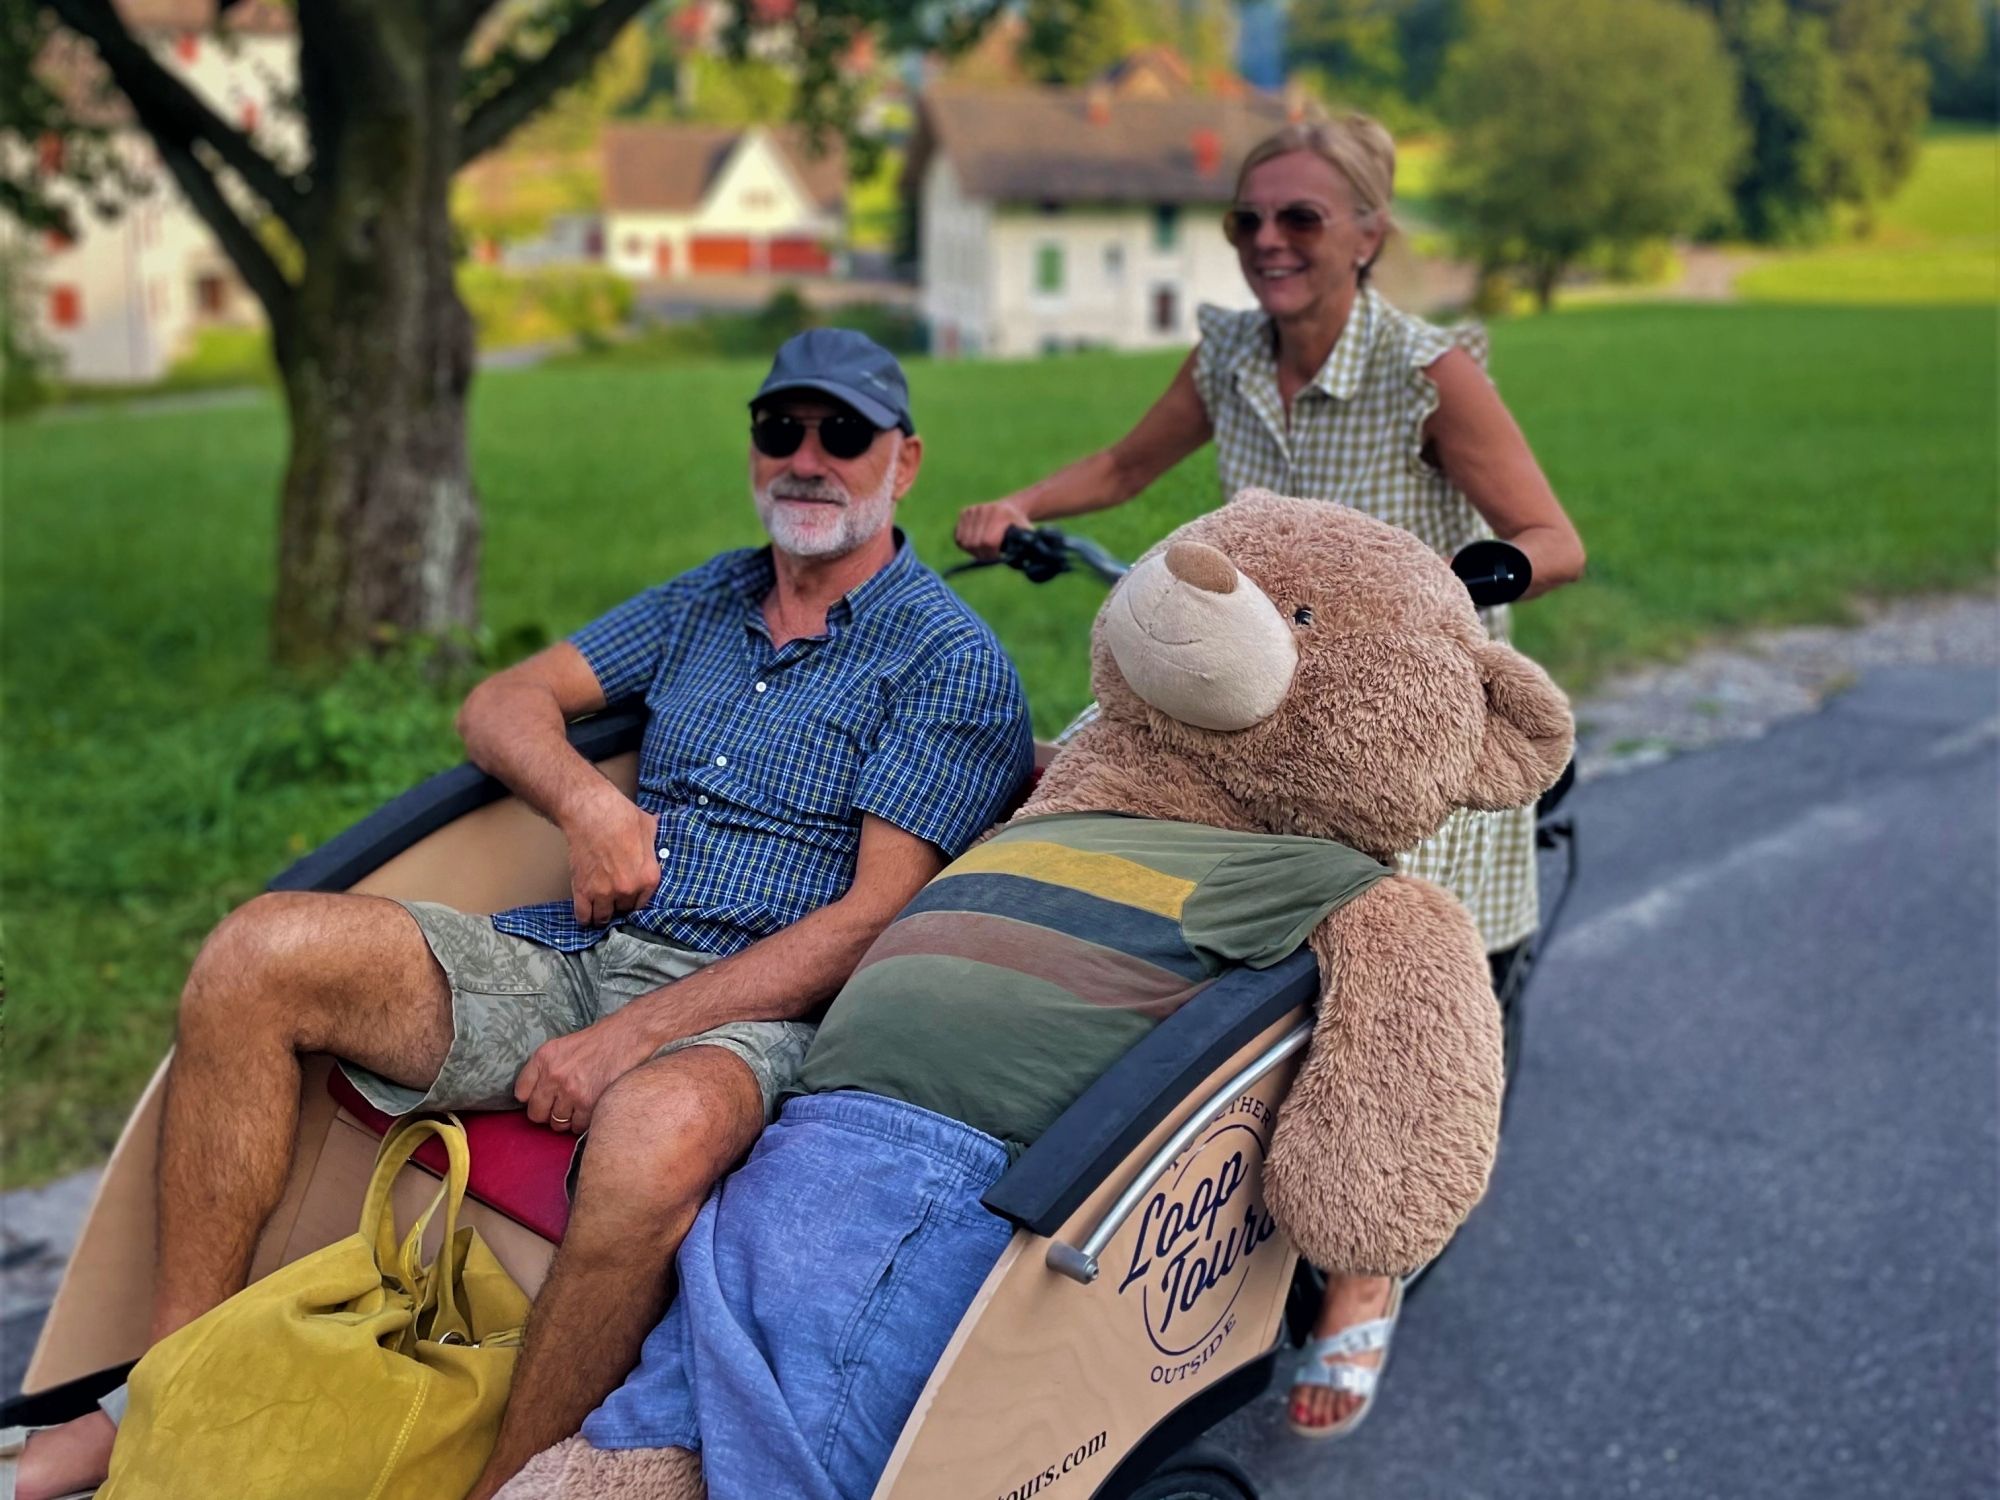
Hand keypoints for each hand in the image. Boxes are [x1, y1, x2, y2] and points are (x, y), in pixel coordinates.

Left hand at [514, 1012, 648, 1134]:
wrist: (628, 1036)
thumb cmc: (599, 1041)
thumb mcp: (563, 1046)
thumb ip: (546, 1068)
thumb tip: (536, 1094)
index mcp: (543, 1058)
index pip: (521, 1092)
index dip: (533, 1098)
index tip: (543, 1098)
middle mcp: (553, 1075)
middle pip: (535, 1114)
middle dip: (548, 1113)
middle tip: (561, 1107)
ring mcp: (571, 1091)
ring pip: (557, 1123)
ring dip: (567, 1119)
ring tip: (579, 1107)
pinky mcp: (589, 1103)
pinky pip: (578, 1126)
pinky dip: (584, 1122)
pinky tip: (591, 1108)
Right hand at [564, 789, 660, 926]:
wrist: (592, 813)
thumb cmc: (622, 816)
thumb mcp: (649, 828)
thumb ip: (654, 842)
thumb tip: (659, 837)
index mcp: (649, 877)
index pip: (643, 903)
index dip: (634, 899)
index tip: (628, 898)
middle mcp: (629, 889)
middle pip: (623, 909)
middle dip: (618, 904)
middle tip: (612, 896)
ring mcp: (605, 893)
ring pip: (603, 916)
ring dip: (601, 913)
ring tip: (598, 907)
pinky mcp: (584, 891)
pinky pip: (584, 915)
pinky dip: (584, 917)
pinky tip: (585, 914)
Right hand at [954, 498, 1032, 560]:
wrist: (1011, 508)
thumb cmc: (1018, 527)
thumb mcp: (1026, 536)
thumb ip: (1023, 548)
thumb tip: (1021, 564)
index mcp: (1000, 514)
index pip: (987, 542)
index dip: (991, 554)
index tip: (998, 556)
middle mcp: (984, 510)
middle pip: (974, 543)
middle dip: (982, 555)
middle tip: (990, 556)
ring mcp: (972, 510)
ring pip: (963, 542)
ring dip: (972, 551)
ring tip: (984, 550)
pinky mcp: (964, 512)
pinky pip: (958, 537)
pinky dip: (965, 545)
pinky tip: (976, 543)